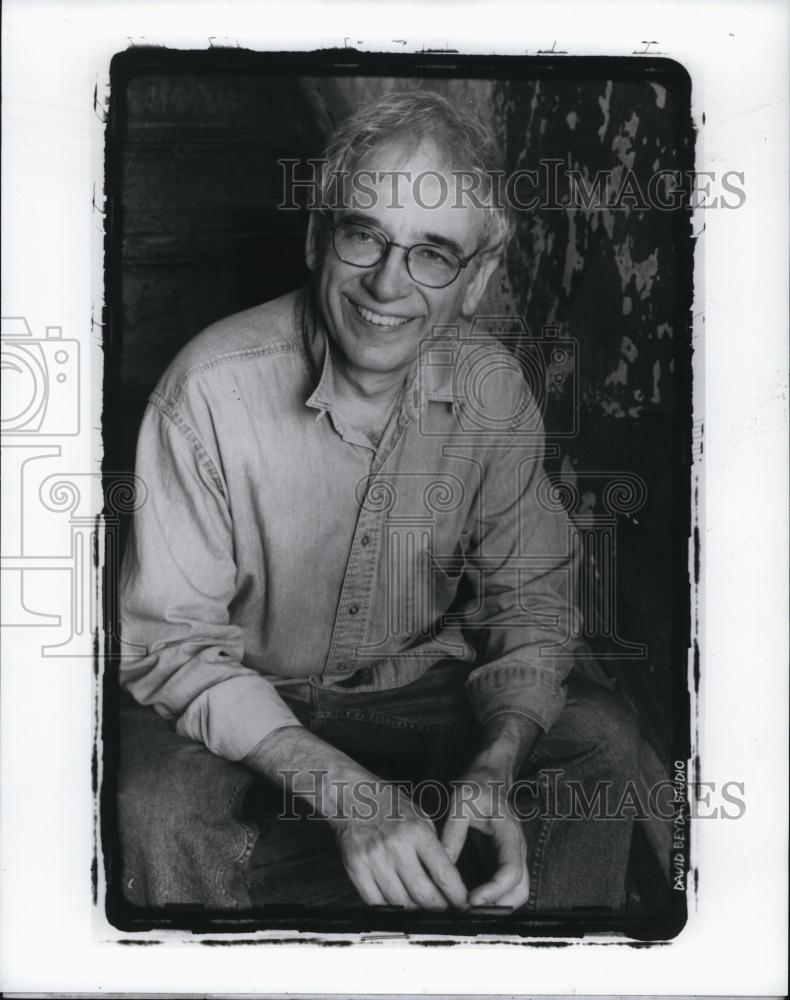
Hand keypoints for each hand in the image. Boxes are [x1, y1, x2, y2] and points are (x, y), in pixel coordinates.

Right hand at [244, 726, 467, 911]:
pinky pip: (377, 902)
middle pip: (424, 894)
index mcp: (417, 831)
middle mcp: (396, 846)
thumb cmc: (388, 804)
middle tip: (445, 909)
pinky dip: (391, 908)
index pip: (444, 874)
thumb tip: (449, 878)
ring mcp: (374, 859)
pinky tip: (399, 904)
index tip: (463, 904)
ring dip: (416, 910)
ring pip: (401, 903)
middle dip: (439, 908)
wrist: (350, 796)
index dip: (457, 895)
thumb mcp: (420, 816)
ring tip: (423, 907)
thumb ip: (434, 846)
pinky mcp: (356, 869)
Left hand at [441, 764, 528, 909]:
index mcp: (510, 834)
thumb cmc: (477, 785)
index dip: (494, 891)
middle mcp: (516, 850)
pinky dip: (489, 899)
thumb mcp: (461, 801)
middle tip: (466, 911)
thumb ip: (452, 833)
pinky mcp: (500, 862)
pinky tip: (465, 899)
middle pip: (519, 891)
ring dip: (494, 906)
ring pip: (514, 894)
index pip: (511, 871)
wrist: (489, 777)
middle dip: (497, 907)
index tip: (472, 900)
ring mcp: (511, 858)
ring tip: (463, 908)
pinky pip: (501, 888)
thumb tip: (441, 867)